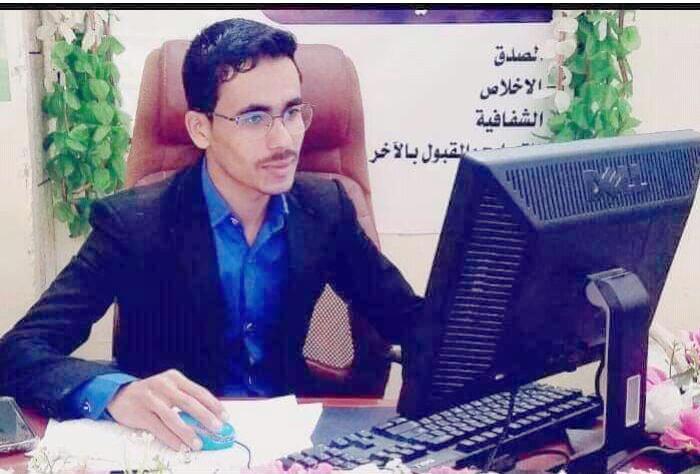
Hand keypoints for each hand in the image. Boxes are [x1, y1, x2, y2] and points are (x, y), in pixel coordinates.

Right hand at [106, 369, 226, 450]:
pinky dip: (171, 438)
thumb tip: (209, 419)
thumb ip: (186, 399)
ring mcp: (150, 398)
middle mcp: (163, 385)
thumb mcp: (169, 389)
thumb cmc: (152, 394)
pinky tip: (180, 446)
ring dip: (187, 432)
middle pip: (189, 402)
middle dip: (205, 417)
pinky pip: (158, 427)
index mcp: (175, 377)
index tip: (225, 417)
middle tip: (217, 429)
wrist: (119, 394)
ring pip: (173, 417)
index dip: (214, 405)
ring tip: (198, 443)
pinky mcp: (140, 413)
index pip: (199, 391)